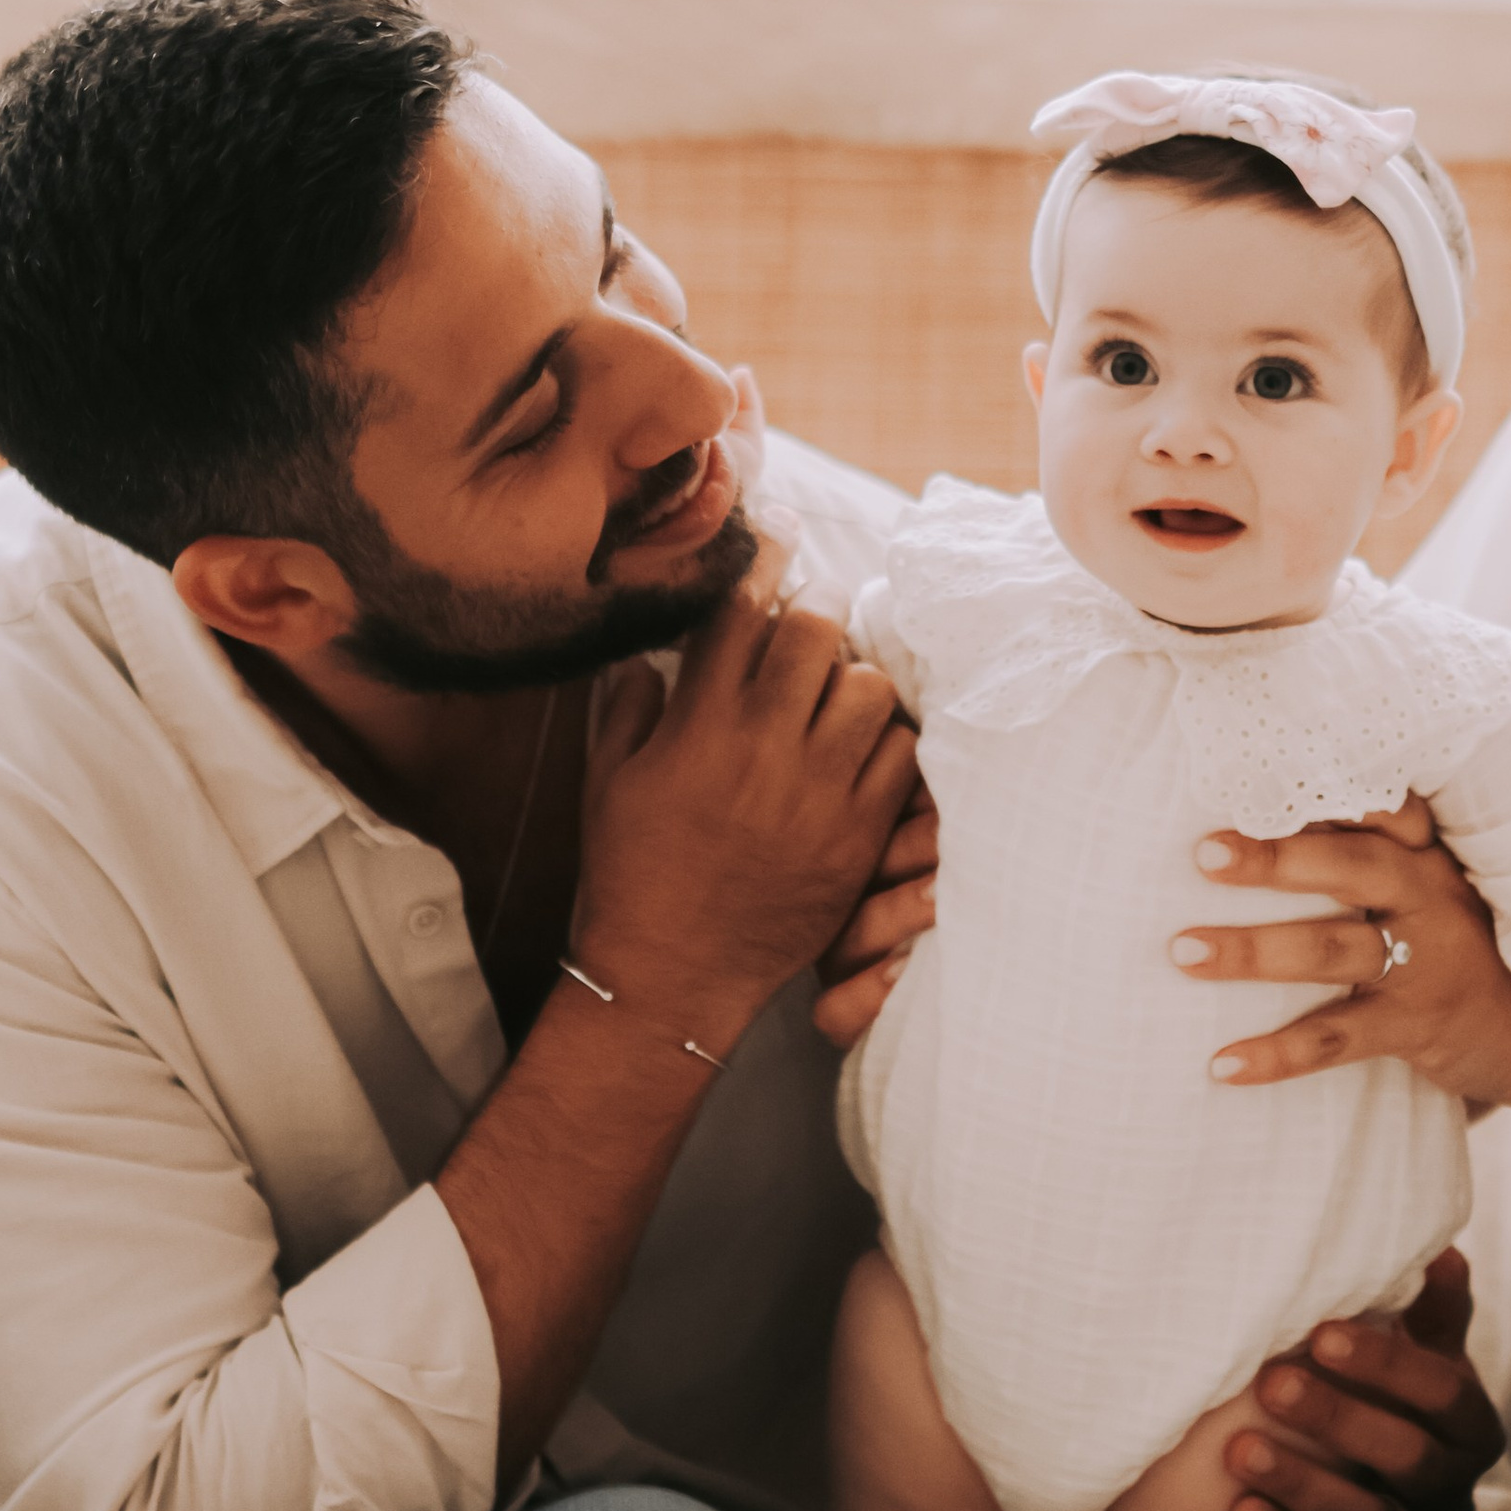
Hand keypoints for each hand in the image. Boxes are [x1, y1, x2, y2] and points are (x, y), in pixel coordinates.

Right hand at [574, 557, 919, 1057]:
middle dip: (816, 608)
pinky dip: (888, 738)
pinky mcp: (857, 837)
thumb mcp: (608, 783)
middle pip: (814, 631)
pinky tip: (865, 745)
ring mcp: (817, 794)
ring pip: (868, 688)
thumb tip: (649, 654)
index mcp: (697, 728)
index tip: (774, 537)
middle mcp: (762, 750)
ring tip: (837, 689)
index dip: (760, 562)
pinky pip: (901, 757)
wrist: (673, 974)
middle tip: (813, 614)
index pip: (739, 613)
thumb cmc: (631, 875)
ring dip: (855, 675)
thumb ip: (628, 707)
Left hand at [1174, 802, 1510, 1112]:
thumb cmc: (1461, 947)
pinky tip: (1222, 1065)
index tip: (1257, 771)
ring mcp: (1424, 963)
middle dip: (1274, 858)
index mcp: (1425, 855)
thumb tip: (1269, 814)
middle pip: (1349, 867)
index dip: (1323, 788)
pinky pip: (1336, 1040)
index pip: (1378, 806)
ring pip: (1330, 950)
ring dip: (1252, 952)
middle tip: (1203, 852)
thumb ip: (1374, 849)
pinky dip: (1277, 1055)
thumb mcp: (1434, 887)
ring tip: (1183, 951)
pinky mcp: (1415, 1026)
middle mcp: (1428, 897)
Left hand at [1220, 1250, 1505, 1510]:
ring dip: (1303, 1487)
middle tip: (1272, 1383)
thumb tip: (1440, 1252)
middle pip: (1409, 1460)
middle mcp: (1448, 1489)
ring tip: (1238, 1450)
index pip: (1444, 1395)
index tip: (1323, 1331)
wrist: (1393, 1498)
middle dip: (1340, 1420)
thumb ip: (1432, 1310)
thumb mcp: (1427, 1354)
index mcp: (1470, 1427)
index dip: (1388, 1365)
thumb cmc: (1404, 1405)